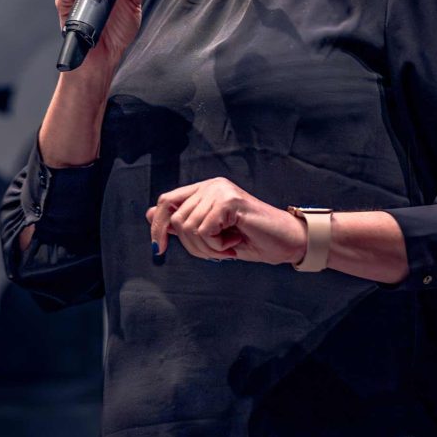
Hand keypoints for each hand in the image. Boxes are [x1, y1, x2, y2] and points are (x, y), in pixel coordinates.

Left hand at [147, 177, 308, 265]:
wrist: (286, 243)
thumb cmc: (252, 240)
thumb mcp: (210, 236)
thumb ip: (183, 223)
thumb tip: (150, 214)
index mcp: (205, 189)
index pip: (167, 201)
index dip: (158, 226)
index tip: (159, 250)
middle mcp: (211, 185)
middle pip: (175, 218)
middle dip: (192, 245)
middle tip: (217, 251)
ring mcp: (220, 190)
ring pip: (188, 227)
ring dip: (207, 248)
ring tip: (228, 246)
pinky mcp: (229, 201)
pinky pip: (204, 230)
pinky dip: (217, 246)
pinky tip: (235, 241)